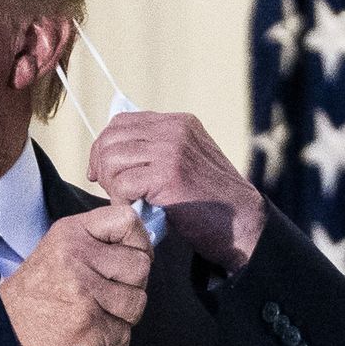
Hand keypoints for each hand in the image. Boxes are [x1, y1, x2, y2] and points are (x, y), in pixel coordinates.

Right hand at [0, 206, 153, 345]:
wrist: (3, 331)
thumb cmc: (36, 292)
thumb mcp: (58, 249)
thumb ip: (97, 242)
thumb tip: (145, 246)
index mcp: (72, 233)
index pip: (128, 220)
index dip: (139, 242)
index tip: (130, 258)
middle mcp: (77, 258)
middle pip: (141, 265)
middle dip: (133, 286)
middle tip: (109, 295)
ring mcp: (83, 293)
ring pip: (137, 302)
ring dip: (124, 316)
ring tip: (100, 316)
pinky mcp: (88, 326)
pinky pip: (124, 334)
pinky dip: (113, 341)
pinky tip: (94, 335)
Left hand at [87, 111, 266, 270]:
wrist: (243, 223)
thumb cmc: (211, 201)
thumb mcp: (186, 162)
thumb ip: (157, 150)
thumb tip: (110, 150)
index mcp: (179, 122)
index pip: (121, 122)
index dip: (104, 146)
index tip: (102, 171)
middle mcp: (174, 130)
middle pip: (111, 138)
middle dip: (102, 166)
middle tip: (110, 190)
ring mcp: (172, 150)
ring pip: (112, 159)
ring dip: (111, 185)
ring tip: (126, 201)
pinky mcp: (168, 175)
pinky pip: (122, 184)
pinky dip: (121, 200)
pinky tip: (135, 209)